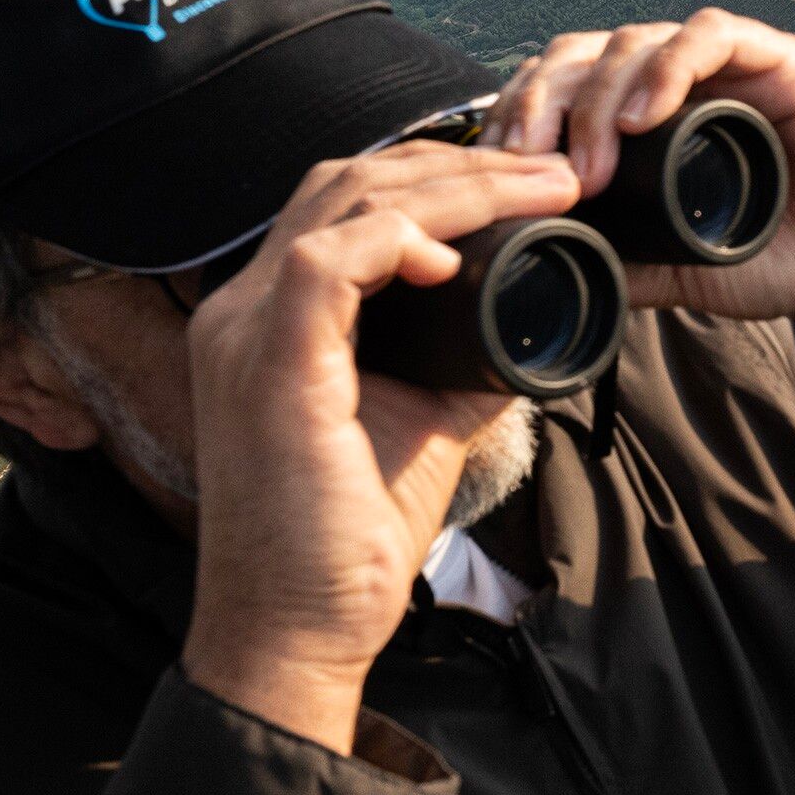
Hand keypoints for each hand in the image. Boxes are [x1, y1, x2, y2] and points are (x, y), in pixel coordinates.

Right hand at [181, 140, 583, 751]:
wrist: (299, 631)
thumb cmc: (348, 537)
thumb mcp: (426, 421)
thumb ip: (466, 359)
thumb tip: (535, 320)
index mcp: (272, 316)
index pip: (346, 202)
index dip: (440, 177)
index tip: (532, 183)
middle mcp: (242, 309)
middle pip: (347, 181)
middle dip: (459, 163)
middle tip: (552, 171)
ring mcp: (245, 333)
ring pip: (343, 203)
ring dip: (452, 187)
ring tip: (537, 190)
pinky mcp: (267, 370)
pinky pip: (323, 264)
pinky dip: (395, 242)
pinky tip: (451, 257)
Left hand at [488, 10, 794, 321]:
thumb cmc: (780, 257)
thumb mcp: (674, 269)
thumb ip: (616, 261)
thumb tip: (535, 272)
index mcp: (646, 116)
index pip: (558, 88)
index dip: (515, 117)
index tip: (491, 172)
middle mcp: (678, 79)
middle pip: (581, 55)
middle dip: (540, 103)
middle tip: (524, 163)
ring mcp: (727, 64)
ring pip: (635, 41)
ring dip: (598, 96)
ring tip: (588, 161)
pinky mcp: (780, 60)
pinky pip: (712, 36)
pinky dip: (670, 66)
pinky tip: (644, 115)